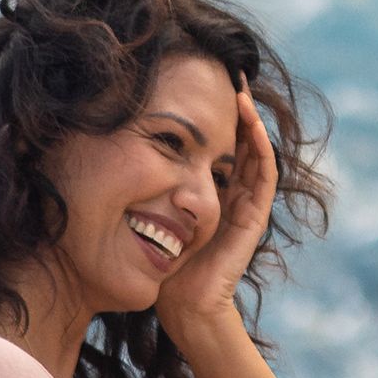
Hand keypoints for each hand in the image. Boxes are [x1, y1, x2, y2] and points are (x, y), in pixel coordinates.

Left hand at [156, 93, 279, 344]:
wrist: (183, 304)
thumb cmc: (162, 264)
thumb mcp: (150, 214)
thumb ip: (145, 189)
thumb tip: (113, 154)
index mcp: (212, 192)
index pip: (221, 144)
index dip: (217, 115)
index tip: (203, 83)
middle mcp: (233, 193)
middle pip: (241, 140)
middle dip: (237, 108)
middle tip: (229, 73)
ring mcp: (248, 204)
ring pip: (256, 150)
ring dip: (250, 119)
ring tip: (239, 88)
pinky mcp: (254, 216)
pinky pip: (264, 174)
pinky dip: (261, 147)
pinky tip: (251, 124)